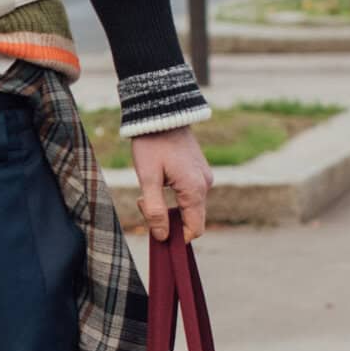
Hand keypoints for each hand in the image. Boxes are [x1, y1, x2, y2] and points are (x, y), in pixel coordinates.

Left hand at [130, 124, 213, 241]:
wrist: (160, 114)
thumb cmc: (151, 144)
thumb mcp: (148, 178)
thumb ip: (155, 210)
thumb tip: (162, 236)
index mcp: (195, 189)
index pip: (195, 229)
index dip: (176, 237)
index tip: (154, 226)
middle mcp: (205, 185)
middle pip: (191, 219)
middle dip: (168, 219)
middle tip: (144, 201)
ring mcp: (204, 177)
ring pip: (189, 206)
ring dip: (169, 206)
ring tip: (148, 188)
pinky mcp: (199, 171)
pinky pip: (190, 193)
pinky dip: (174, 195)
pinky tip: (159, 181)